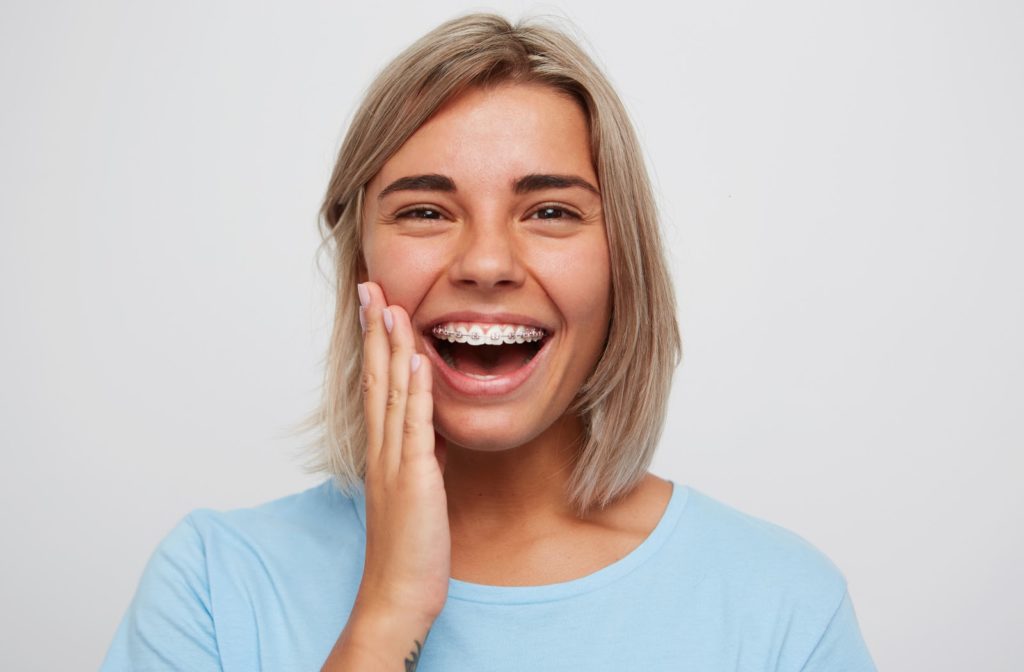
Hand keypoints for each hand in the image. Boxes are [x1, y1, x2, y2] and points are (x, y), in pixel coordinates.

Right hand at [354, 281, 450, 624]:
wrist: (398, 594)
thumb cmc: (408, 549)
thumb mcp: (415, 492)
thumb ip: (418, 457)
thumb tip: (429, 432)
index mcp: (382, 452)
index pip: (375, 386)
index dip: (375, 345)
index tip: (375, 308)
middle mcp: (382, 450)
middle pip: (375, 378)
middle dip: (374, 330)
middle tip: (369, 286)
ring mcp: (394, 462)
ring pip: (390, 393)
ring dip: (391, 347)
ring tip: (390, 304)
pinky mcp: (414, 479)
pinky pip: (414, 426)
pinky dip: (415, 390)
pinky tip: (417, 358)